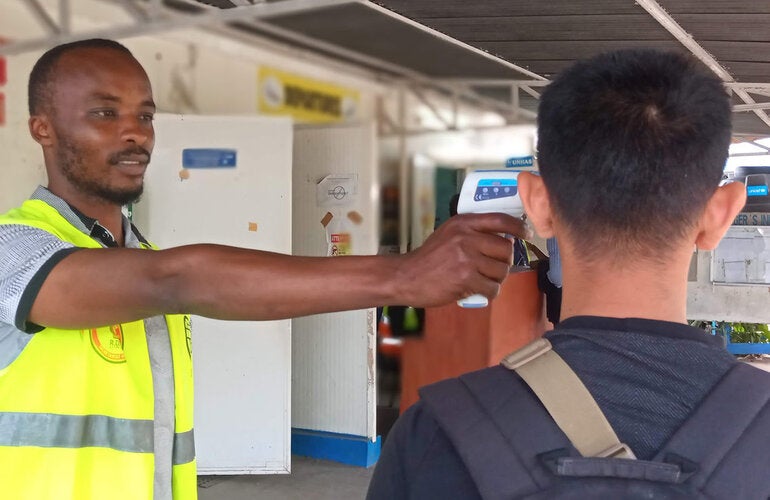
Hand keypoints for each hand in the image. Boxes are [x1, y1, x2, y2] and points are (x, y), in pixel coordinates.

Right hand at [394, 213, 530, 306]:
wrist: (407, 277)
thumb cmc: (428, 259)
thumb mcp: (448, 234)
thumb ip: (471, 232)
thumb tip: (504, 237)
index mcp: (463, 223)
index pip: (500, 219)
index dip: (518, 226)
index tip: (526, 233)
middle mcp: (466, 238)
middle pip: (506, 249)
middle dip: (504, 262)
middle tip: (493, 268)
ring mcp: (466, 258)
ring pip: (501, 271)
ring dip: (496, 279)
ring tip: (481, 280)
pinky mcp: (466, 279)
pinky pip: (492, 288)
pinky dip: (489, 292)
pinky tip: (478, 290)